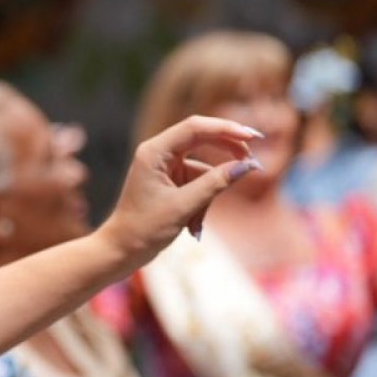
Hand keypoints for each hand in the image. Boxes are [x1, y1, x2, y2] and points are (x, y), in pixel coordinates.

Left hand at [99, 115, 262, 260]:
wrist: (122, 249)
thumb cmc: (145, 228)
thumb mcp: (185, 205)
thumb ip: (216, 183)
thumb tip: (249, 165)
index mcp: (154, 151)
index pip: (195, 127)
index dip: (227, 128)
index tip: (254, 136)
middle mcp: (158, 153)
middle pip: (203, 139)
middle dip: (228, 154)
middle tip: (253, 165)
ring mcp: (165, 166)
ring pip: (204, 169)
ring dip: (209, 197)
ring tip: (195, 224)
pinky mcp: (171, 181)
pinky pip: (199, 184)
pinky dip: (202, 205)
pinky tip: (192, 228)